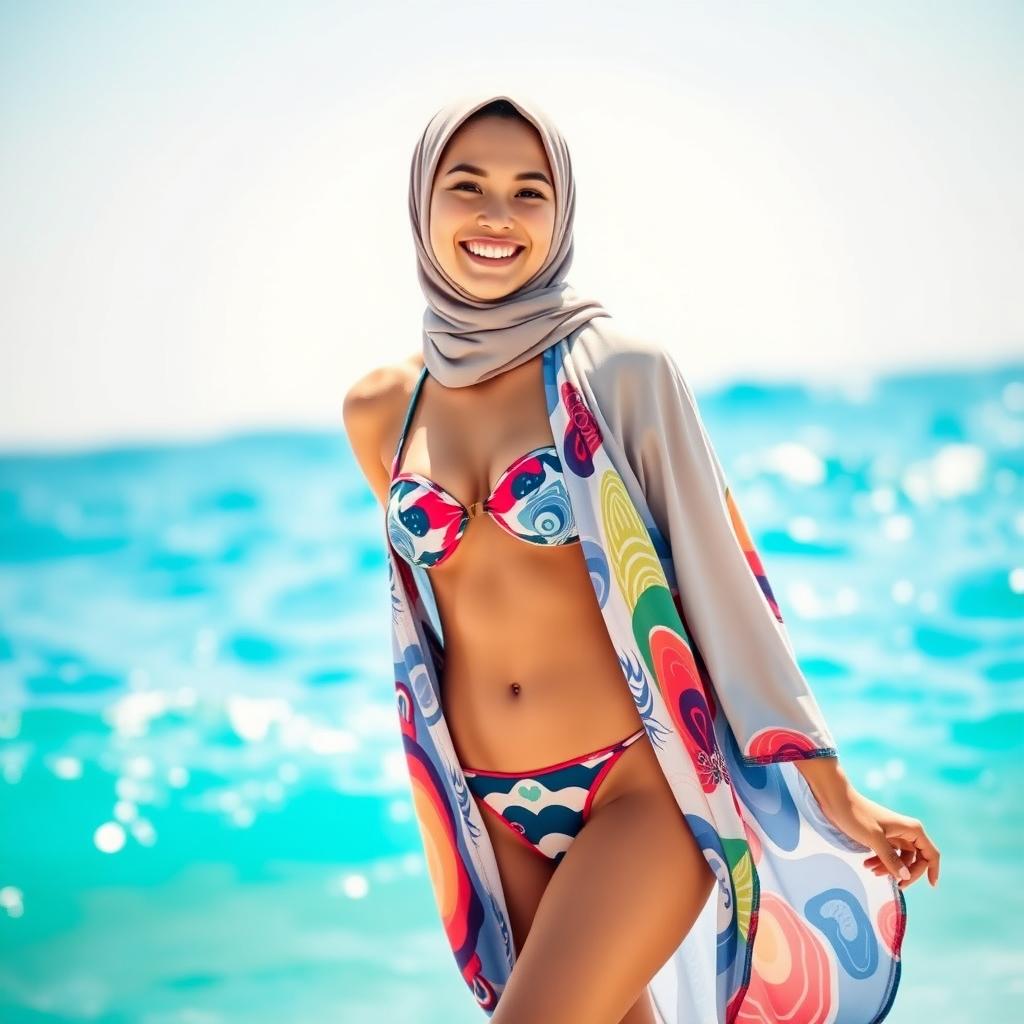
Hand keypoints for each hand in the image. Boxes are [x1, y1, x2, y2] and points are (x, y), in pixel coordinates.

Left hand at [815, 784, 940, 889]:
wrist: (836, 800)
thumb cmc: (857, 816)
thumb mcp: (874, 839)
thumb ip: (890, 859)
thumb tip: (905, 876)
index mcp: (911, 830)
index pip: (930, 854)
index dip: (933, 870)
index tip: (931, 886)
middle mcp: (906, 832)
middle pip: (916, 860)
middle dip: (906, 873)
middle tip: (894, 885)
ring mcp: (894, 834)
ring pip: (900, 859)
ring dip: (889, 868)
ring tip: (871, 871)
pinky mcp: (881, 836)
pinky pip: (888, 855)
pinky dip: (881, 862)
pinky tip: (867, 865)